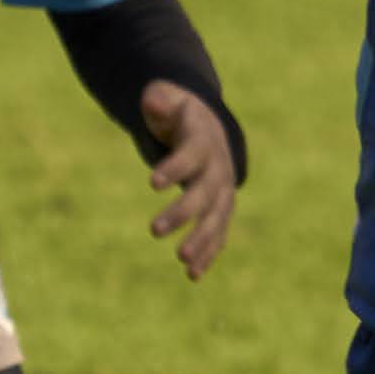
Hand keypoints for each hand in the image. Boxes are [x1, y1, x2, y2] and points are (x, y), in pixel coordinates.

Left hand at [138, 81, 238, 279]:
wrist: (207, 127)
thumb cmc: (179, 113)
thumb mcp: (167, 98)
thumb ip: (159, 101)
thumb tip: (152, 103)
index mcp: (204, 140)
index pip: (192, 155)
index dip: (174, 168)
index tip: (152, 181)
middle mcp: (218, 168)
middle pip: (205, 193)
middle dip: (183, 212)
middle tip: (153, 230)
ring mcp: (222, 191)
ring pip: (216, 218)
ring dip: (201, 240)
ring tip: (181, 260)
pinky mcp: (220, 210)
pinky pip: (217, 234)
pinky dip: (208, 253)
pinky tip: (192, 275)